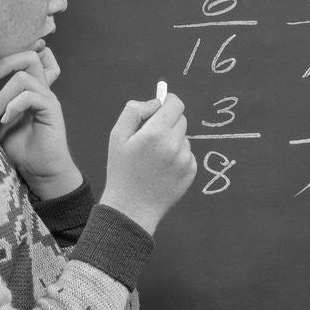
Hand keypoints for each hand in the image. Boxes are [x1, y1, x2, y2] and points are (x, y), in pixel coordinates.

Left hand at [0, 41, 81, 197]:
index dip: (8, 57)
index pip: (25, 59)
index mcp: (29, 88)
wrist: (37, 170)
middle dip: (7, 63)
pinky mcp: (51, 109)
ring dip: (4, 94)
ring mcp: (47, 98)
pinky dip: (14, 105)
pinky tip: (6, 120)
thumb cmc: (20, 147)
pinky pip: (31, 95)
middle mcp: (40, 89)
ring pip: (24, 76)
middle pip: (30, 56)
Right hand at [99, 92, 196, 234]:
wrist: (131, 208)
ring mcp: (185, 160)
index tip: (161, 107)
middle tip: (151, 136)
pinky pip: (188, 154)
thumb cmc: (122, 170)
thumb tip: (156, 102)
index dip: (168, 102)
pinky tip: (163, 168)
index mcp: (156, 133)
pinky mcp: (191, 172)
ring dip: (173, 140)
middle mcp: (174, 145)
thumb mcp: (117, 136)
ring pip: (184, 137)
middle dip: (168, 122)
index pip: (175, 104)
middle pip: (181, 119)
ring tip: (155, 157)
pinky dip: (178, 156)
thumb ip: (134, 111)